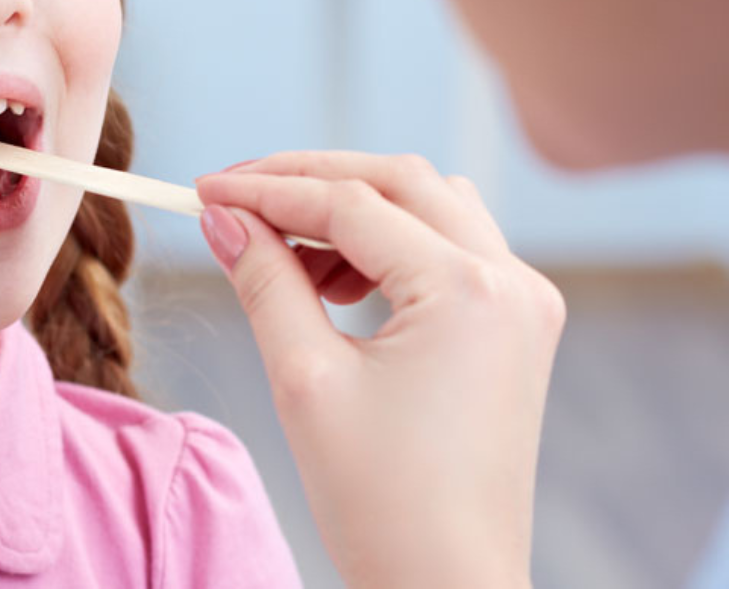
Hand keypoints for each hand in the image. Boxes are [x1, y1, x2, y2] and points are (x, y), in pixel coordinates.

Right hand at [196, 152, 563, 588]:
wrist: (449, 588)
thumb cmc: (381, 504)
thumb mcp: (305, 382)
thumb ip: (265, 281)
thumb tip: (224, 217)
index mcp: (466, 291)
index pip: (353, 204)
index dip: (269, 190)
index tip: (204, 190)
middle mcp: (510, 281)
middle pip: (401, 183)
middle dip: (313, 181)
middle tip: (237, 198)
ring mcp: (524, 302)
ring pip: (432, 206)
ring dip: (356, 209)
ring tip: (286, 253)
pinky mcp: (519, 327)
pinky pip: (453, 250)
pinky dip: (393, 246)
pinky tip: (337, 283)